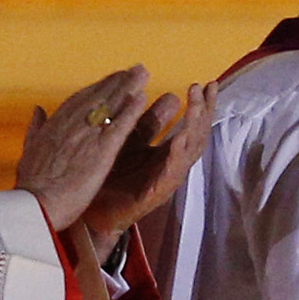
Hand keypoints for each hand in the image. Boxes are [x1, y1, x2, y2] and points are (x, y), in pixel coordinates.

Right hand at [16, 67, 151, 231]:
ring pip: (109, 106)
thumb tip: (37, 109)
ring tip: (143, 74)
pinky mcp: (100, 152)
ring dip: (127, 88)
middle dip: (117, 82)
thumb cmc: (31, 185)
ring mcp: (86, 137)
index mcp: (54, 126)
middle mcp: (70, 125)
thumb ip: (36, 128)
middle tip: (135, 69)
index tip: (112, 78)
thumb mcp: (29, 151)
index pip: (79, 101)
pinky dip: (130, 111)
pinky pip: (118, 127)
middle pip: (97, 98)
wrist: (35, 206)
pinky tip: (143, 99)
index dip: (98, 88)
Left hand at [79, 82, 215, 239]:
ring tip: (196, 109)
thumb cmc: (109, 179)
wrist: (92, 215)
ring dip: (194, 129)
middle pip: (196, 136)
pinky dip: (175, 158)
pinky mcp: (153, 196)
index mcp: (163, 152)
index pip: (190, 125)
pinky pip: (169, 175)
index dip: (201, 105)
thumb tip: (164, 95)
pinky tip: (178, 141)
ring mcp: (164, 180)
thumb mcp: (128, 142)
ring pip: (188, 153)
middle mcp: (169, 164)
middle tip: (205, 89)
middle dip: (203, 111)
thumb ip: (144, 122)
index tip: (206, 84)